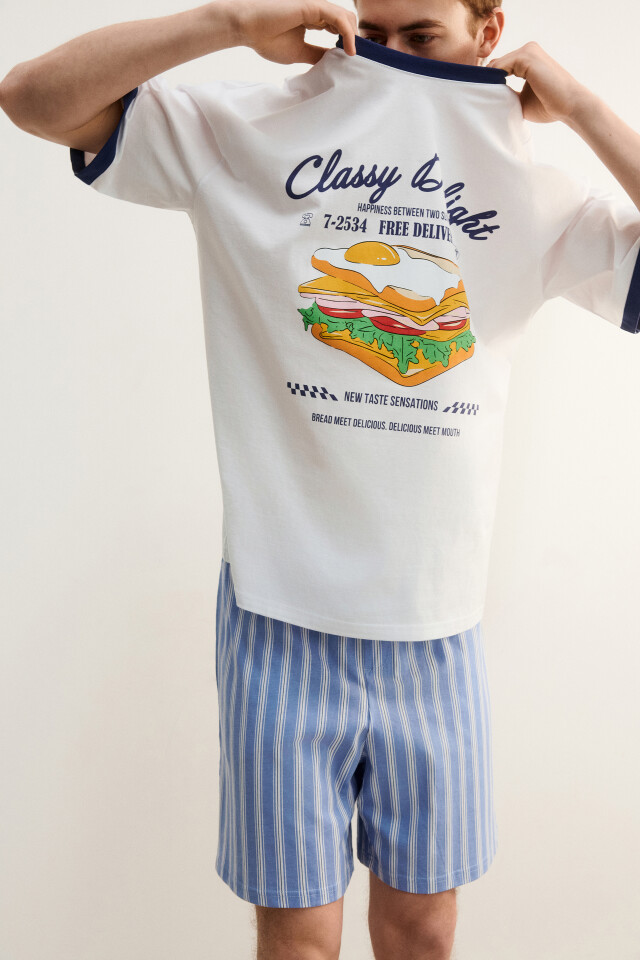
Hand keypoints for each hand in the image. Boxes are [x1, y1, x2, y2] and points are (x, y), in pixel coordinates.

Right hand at [233, 0, 357, 64]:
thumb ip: (317, 54)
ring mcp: (315, 6)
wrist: (247, 27)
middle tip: (354, 60)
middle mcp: (316, 10)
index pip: (338, 27)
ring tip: (352, 56)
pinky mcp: (313, 6)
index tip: (350, 61)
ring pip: (346, 18)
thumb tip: (334, 62)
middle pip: (345, 22)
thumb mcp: (299, 52)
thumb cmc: (266, 38)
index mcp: (313, 18)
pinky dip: (348, 34)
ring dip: (354, 38)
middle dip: (354, 40)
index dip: (347, 42)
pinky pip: (339, 18)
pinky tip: (349, 50)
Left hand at [486, 41, 592, 123]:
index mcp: (527, 58)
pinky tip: (491, 93)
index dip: (489, 82)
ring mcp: (528, 51)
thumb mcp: (520, 100)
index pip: (500, 66)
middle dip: (487, 82)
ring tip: (484, 100)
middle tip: (479, 101)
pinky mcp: (526, 57)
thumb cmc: (548, 106)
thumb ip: (506, 94)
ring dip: (488, 83)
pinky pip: (500, 66)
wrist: (569, 106)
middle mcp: (528, 50)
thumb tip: (486, 98)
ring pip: (496, 65)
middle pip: (496, 64)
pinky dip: (493, 79)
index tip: (480, 98)